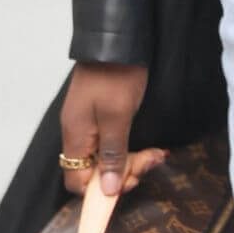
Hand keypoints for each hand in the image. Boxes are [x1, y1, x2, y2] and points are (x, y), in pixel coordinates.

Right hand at [60, 61, 166, 196]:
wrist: (118, 40)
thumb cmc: (117, 75)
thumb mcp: (118, 116)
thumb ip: (112, 154)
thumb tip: (106, 192)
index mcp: (75, 137)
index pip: (77, 182)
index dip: (102, 189)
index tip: (132, 178)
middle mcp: (78, 134)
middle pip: (94, 172)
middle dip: (125, 172)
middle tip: (152, 159)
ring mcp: (88, 123)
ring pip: (106, 158)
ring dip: (132, 160)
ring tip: (158, 153)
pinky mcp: (101, 115)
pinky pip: (111, 143)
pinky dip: (130, 148)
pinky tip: (150, 147)